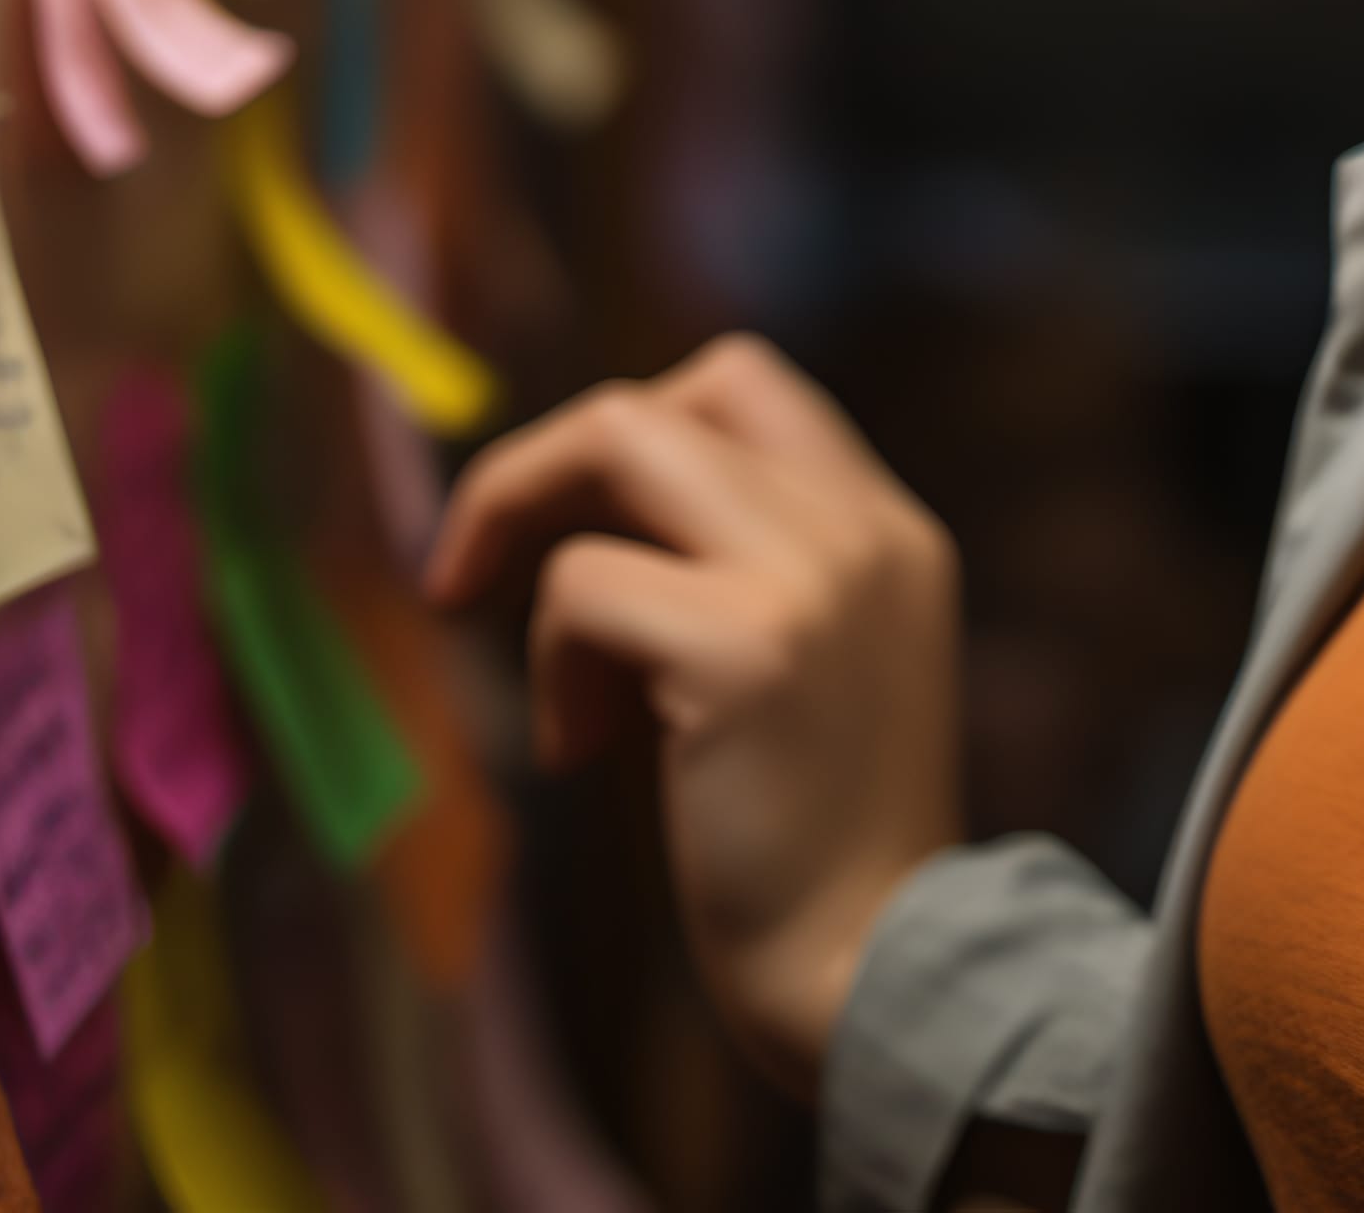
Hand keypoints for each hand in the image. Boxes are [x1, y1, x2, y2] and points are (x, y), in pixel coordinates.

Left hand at [422, 334, 963, 1085]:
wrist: (871, 974)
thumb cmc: (815, 851)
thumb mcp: (813, 670)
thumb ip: (747, 575)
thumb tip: (587, 517)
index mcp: (890, 532)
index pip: (746, 388)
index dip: (632, 439)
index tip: (566, 534)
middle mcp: (866, 530)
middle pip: (678, 388)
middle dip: (549, 466)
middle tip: (474, 576)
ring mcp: (815, 578)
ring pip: (622, 438)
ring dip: (536, 545)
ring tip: (566, 695)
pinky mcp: (749, 648)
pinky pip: (584, 586)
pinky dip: (553, 665)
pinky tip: (580, 754)